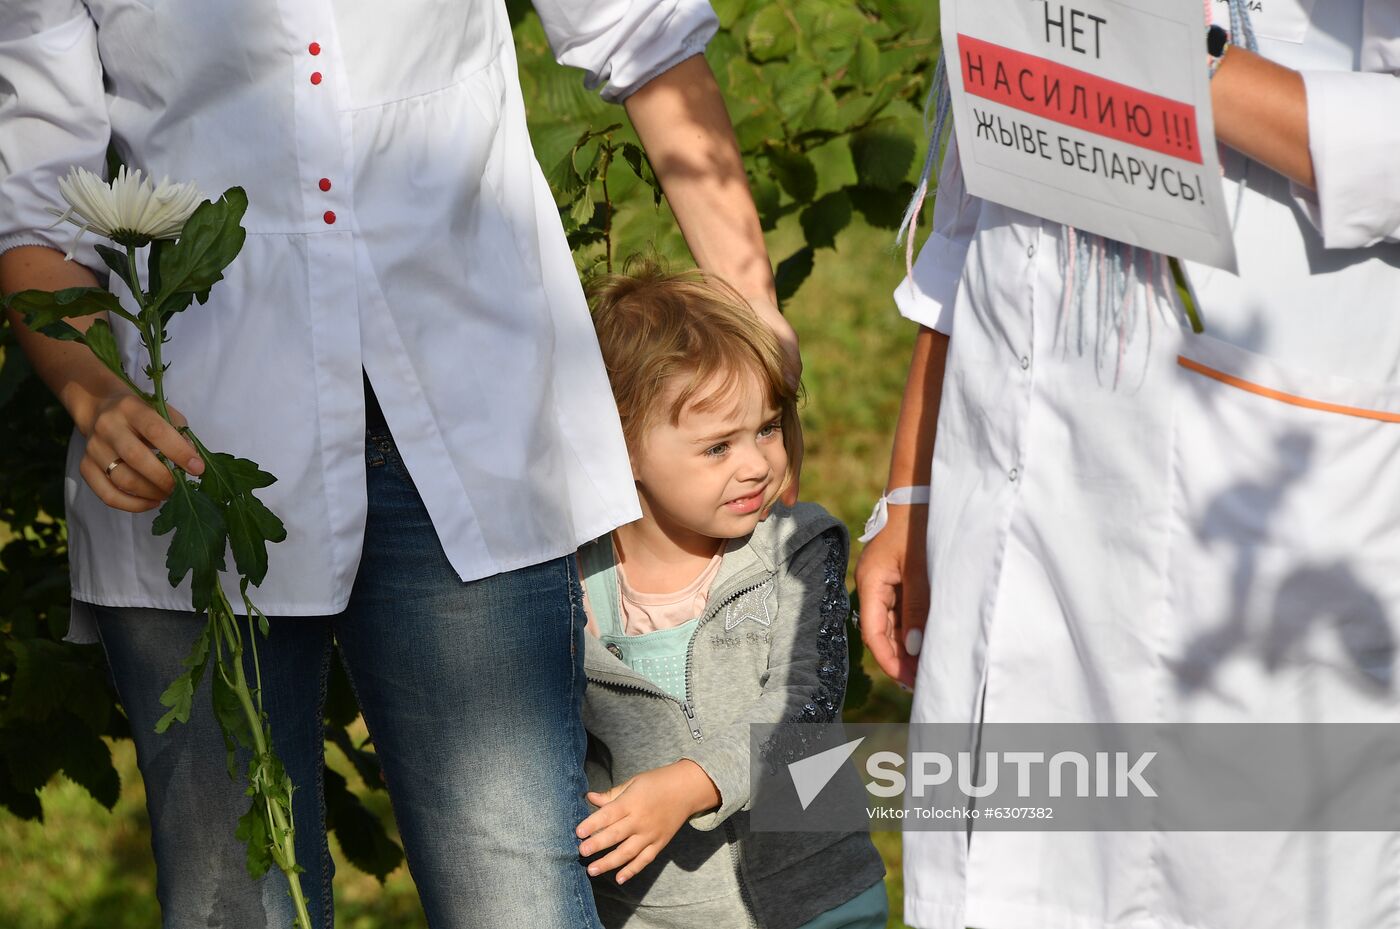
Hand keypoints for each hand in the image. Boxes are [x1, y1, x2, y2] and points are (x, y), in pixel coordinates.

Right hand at [78, 389, 203, 512]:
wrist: (98, 406)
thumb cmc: (140, 413)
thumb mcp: (162, 412)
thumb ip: (180, 433)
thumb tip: (194, 462)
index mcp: (130, 408)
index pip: (156, 431)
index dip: (178, 452)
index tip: (197, 468)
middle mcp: (108, 426)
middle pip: (136, 458)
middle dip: (164, 477)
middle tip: (180, 486)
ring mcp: (94, 448)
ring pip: (122, 479)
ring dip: (151, 493)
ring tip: (168, 494)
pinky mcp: (85, 466)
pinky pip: (106, 494)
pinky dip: (132, 505)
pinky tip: (151, 502)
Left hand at [576, 760, 720, 884]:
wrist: (687, 789)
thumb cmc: (656, 783)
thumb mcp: (633, 783)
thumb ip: (611, 794)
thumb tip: (590, 798)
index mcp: (632, 802)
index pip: (608, 815)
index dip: (593, 824)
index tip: (578, 832)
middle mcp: (641, 820)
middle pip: (616, 835)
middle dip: (597, 845)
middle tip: (581, 852)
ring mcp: (651, 834)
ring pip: (628, 852)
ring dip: (609, 863)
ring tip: (592, 870)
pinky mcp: (660, 843)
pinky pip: (645, 860)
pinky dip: (632, 870)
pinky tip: (619, 878)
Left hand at [750, 299, 802, 504]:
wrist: (747, 301)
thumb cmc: (763, 318)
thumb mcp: (777, 336)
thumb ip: (786, 357)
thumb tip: (791, 383)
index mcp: (782, 399)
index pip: (791, 444)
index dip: (789, 473)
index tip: (787, 500)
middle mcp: (777, 407)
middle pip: (781, 454)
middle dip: (777, 486)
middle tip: (768, 516)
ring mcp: (767, 405)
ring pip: (768, 449)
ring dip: (769, 479)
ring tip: (761, 510)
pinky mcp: (758, 401)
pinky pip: (754, 434)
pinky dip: (757, 457)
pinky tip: (750, 480)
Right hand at [854, 502, 928, 688]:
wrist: (921, 488)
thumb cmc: (918, 523)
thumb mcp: (920, 568)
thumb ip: (918, 608)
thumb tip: (913, 648)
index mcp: (871, 582)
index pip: (874, 633)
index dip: (889, 660)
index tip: (908, 681)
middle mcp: (875, 584)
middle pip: (882, 632)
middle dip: (900, 659)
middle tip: (923, 682)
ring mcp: (886, 580)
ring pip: (893, 623)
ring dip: (907, 646)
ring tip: (928, 667)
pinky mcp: (899, 575)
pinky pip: (903, 609)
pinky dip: (913, 628)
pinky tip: (928, 641)